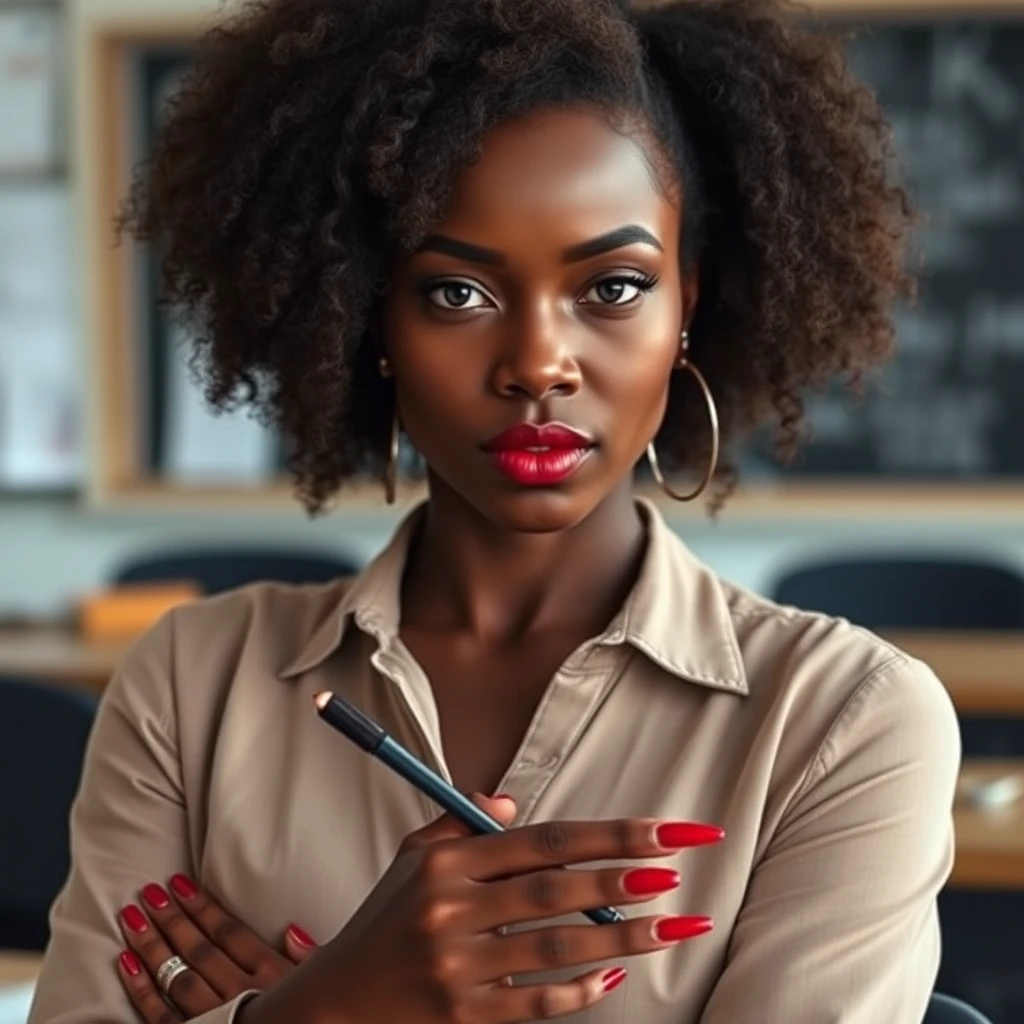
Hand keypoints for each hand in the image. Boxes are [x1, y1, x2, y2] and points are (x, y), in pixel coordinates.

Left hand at [116, 874, 317, 1021]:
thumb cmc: (317, 1014)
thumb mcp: (321, 980)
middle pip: (199, 949)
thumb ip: (309, 957)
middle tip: (148, 892)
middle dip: (172, 918)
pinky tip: (127, 964)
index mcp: (271, 972)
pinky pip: (163, 1016)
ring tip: (132, 917)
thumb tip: (292, 930)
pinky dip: (142, 990)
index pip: (228, 932)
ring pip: (177, 976)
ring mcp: (216, 1018)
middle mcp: (241, 991)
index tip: (179, 883)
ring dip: (152, 945)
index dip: (203, 906)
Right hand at [242, 795, 721, 1023]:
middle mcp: (451, 910)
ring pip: (557, 948)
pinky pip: (537, 1003)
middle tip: (676, 871)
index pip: (545, 839)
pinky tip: (615, 978)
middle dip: (623, 879)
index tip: (661, 831)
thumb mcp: (412, 859)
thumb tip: (511, 802)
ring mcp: (457, 967)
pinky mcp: (464, 1017)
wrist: (336, 1003)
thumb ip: (461, 821)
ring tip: (673, 926)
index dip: (609, 834)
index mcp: (447, 862)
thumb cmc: (385, 922)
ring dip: (622, 937)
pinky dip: (581, 992)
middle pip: (556, 890)